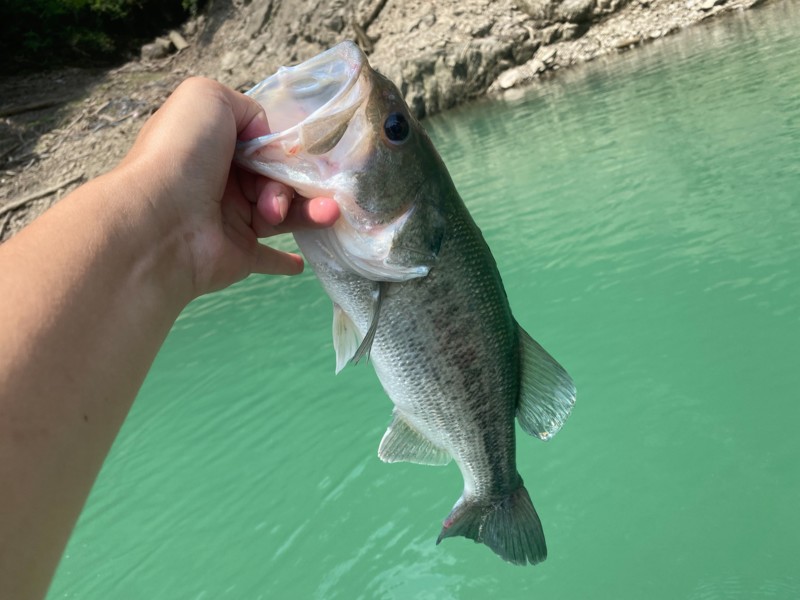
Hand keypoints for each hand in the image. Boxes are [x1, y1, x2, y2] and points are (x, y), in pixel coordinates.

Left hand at [117, 77, 338, 295]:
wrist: (162, 222)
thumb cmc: (183, 155)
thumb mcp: (209, 99)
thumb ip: (245, 108)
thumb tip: (267, 139)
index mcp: (213, 146)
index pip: (261, 144)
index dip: (283, 148)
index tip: (301, 155)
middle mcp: (221, 182)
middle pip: (275, 178)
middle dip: (292, 182)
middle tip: (286, 192)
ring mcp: (230, 220)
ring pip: (282, 213)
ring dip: (310, 211)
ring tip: (328, 214)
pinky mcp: (239, 256)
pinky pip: (268, 258)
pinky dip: (285, 260)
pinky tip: (300, 262)